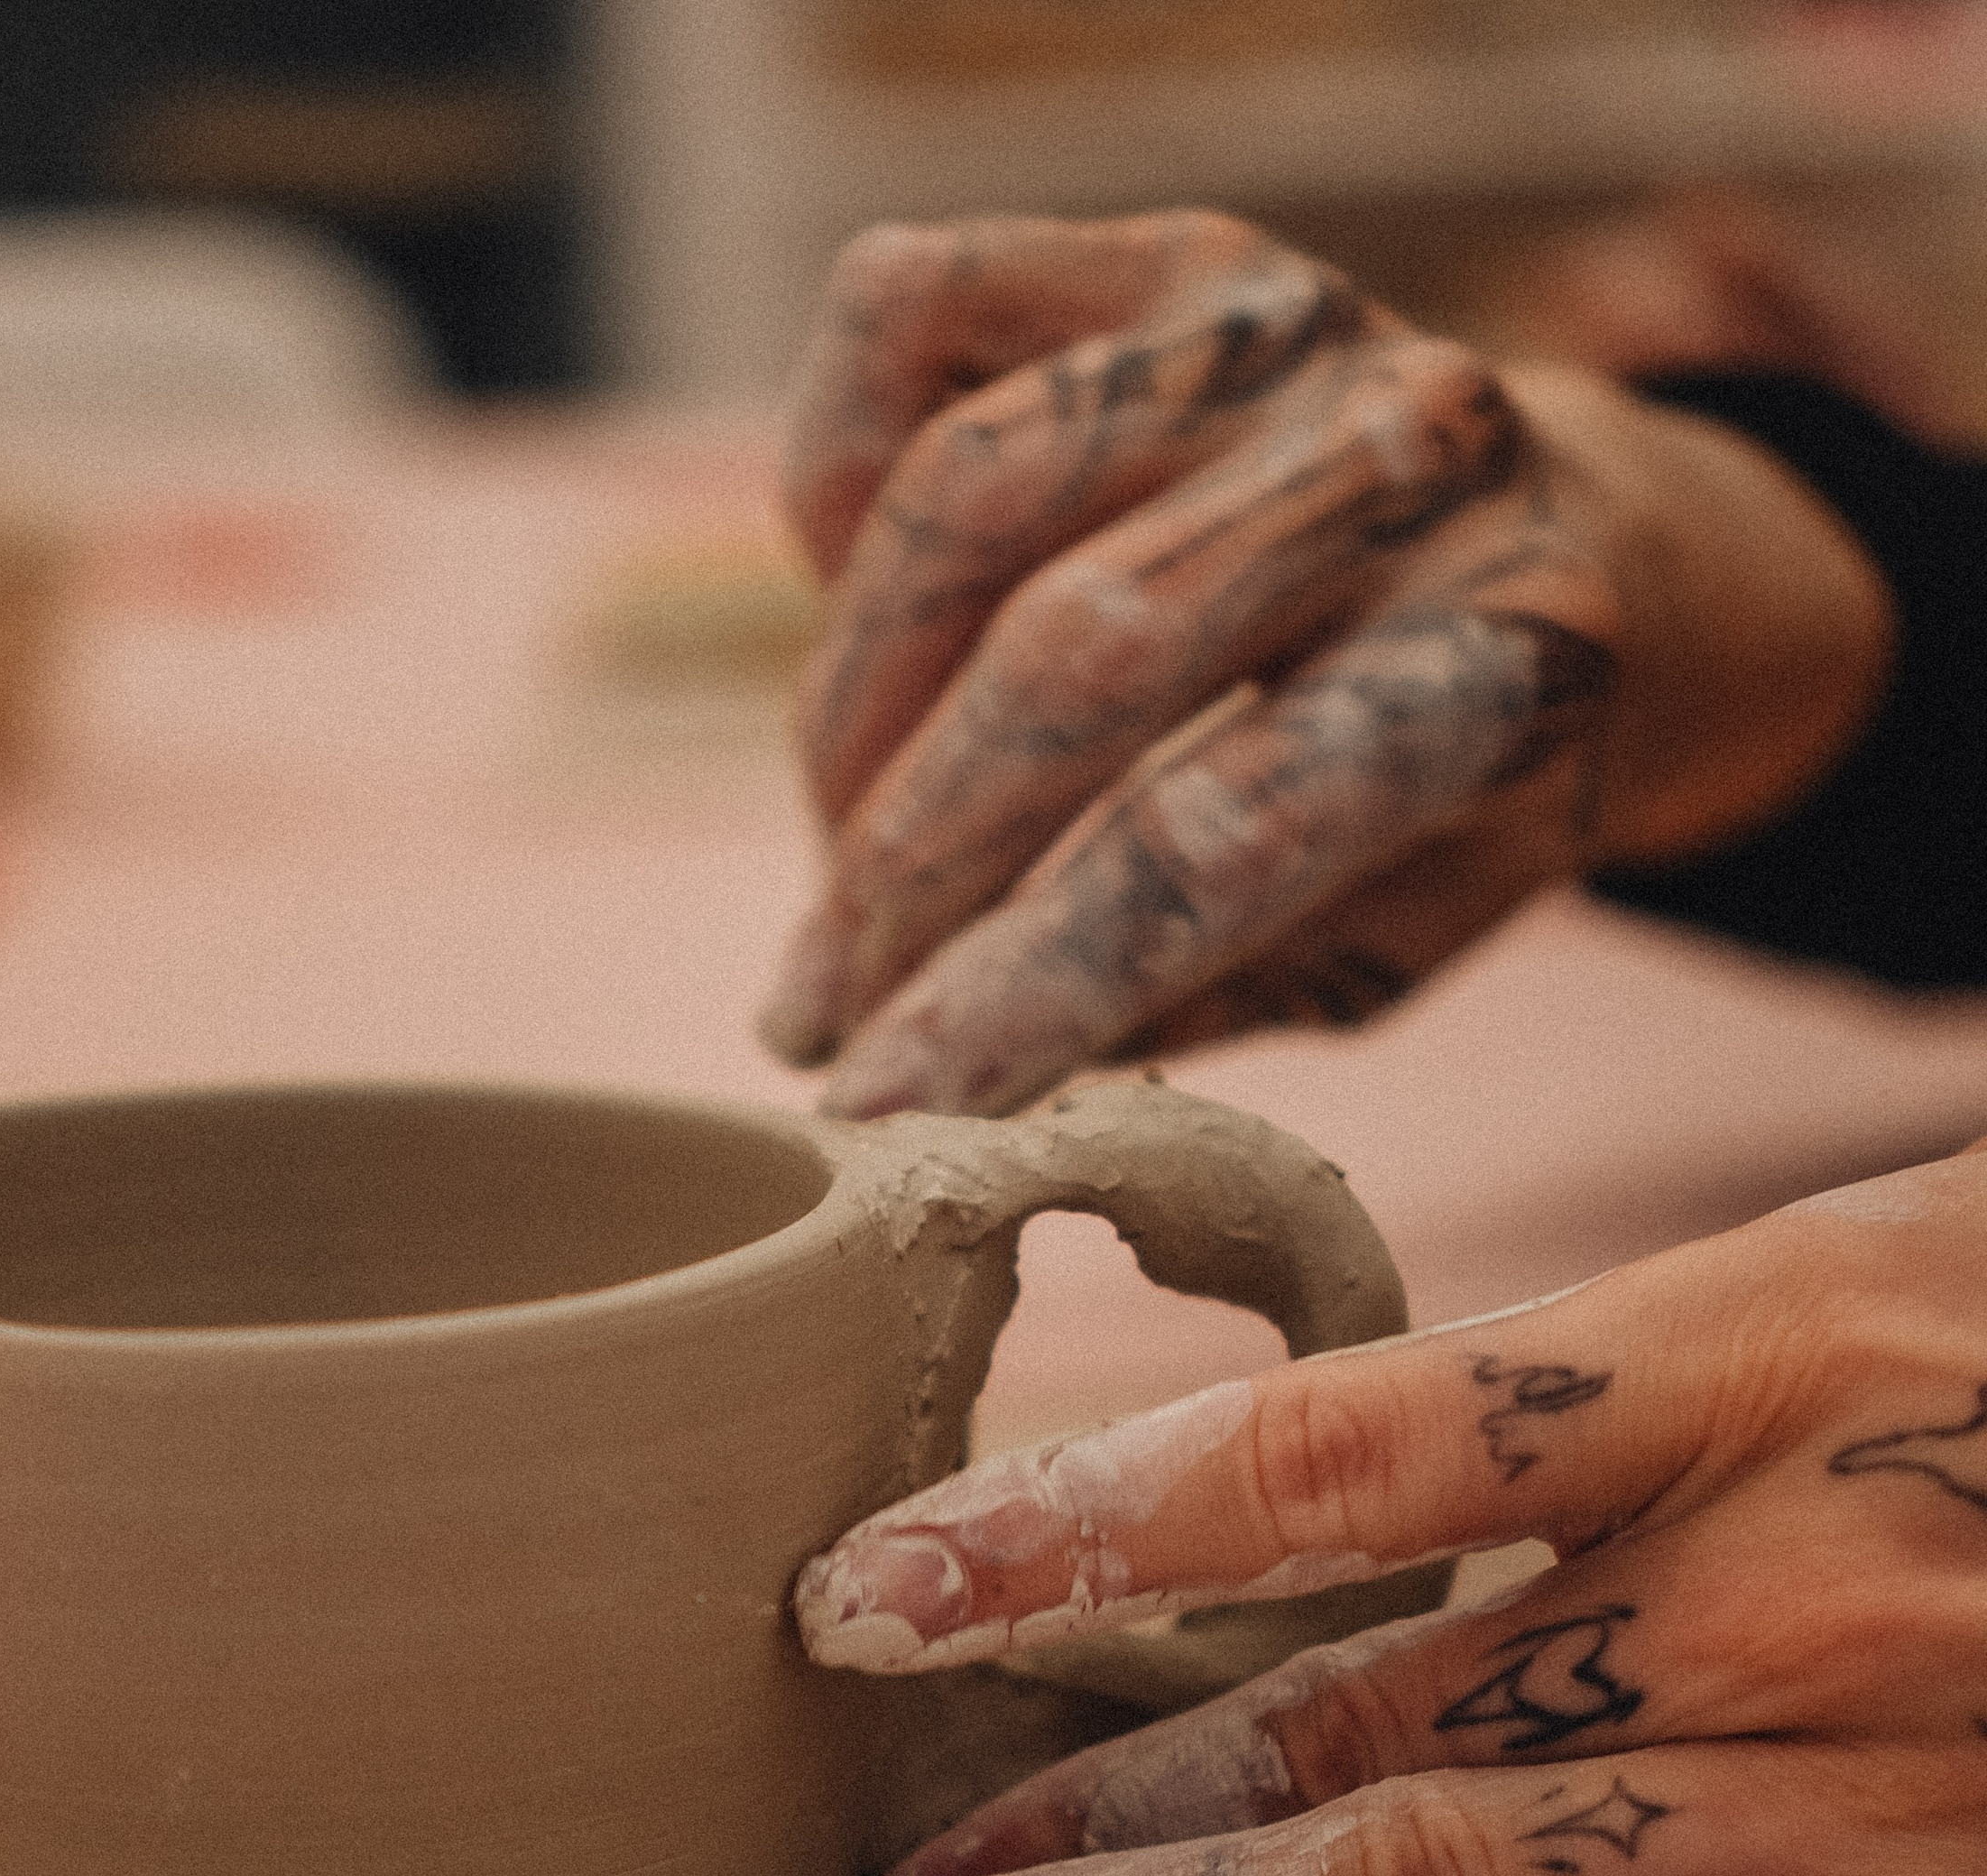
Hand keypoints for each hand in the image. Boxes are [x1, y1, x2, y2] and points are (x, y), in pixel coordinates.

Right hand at [760, 211, 1892, 1116]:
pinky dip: (833, 476)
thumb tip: (953, 1050)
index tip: (873, 1095)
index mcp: (1504, 660)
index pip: (1211, 838)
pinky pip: (915, 310)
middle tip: (818, 1008)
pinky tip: (847, 606)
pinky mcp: (1177, 252)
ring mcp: (1288, 325)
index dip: (1015, 982)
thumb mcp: (1389, 941)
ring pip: (966, 492)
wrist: (1584, 547)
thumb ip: (1199, 994)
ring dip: (849, 713)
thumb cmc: (1455, 791)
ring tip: (841, 856)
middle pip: (1069, 657)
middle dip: (904, 868)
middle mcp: (1411, 455)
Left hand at [791, 1146, 1986, 1875]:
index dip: (1072, 1528)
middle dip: (1088, 1816)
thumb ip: (1660, 1356)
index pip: (1331, 1447)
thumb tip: (1370, 1422)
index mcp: (1777, 1344)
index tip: (863, 1591)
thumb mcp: (1912, 1255)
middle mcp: (1792, 1581)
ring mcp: (1875, 1792)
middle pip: (1348, 1710)